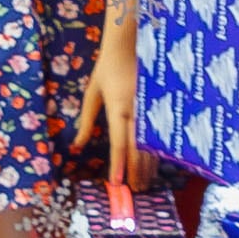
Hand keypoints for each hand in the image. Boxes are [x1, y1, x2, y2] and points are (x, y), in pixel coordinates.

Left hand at [73, 26, 142, 190]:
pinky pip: (158, 137)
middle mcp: (137, 113)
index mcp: (118, 109)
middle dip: (136, 173)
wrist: (130, 47)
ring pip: (151, 146)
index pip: (118, 144)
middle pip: (138, 151)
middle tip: (133, 190)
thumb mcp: (92, 94)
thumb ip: (86, 121)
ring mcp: (151, 111)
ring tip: (142, 183)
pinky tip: (153, 165)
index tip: (116, 183)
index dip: (118, 166)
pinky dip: (156, 153)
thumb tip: (78, 145)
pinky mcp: (160, 109)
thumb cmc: (106, 70)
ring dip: (147, 167)